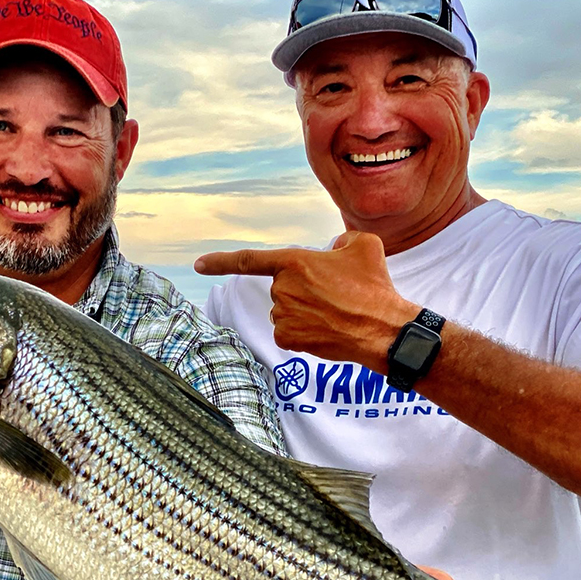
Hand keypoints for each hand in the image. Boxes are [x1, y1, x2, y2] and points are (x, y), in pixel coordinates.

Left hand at [195, 232, 419, 370]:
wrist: (382, 329)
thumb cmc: (374, 286)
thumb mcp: (363, 244)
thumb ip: (340, 241)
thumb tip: (332, 251)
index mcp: (294, 262)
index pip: (249, 260)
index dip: (220, 262)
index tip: (198, 265)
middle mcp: (282, 289)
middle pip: (283, 288)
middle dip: (304, 289)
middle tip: (336, 294)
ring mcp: (282, 315)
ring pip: (286, 310)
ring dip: (306, 310)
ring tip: (337, 311)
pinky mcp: (287, 338)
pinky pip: (289, 331)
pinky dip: (304, 330)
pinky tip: (326, 328)